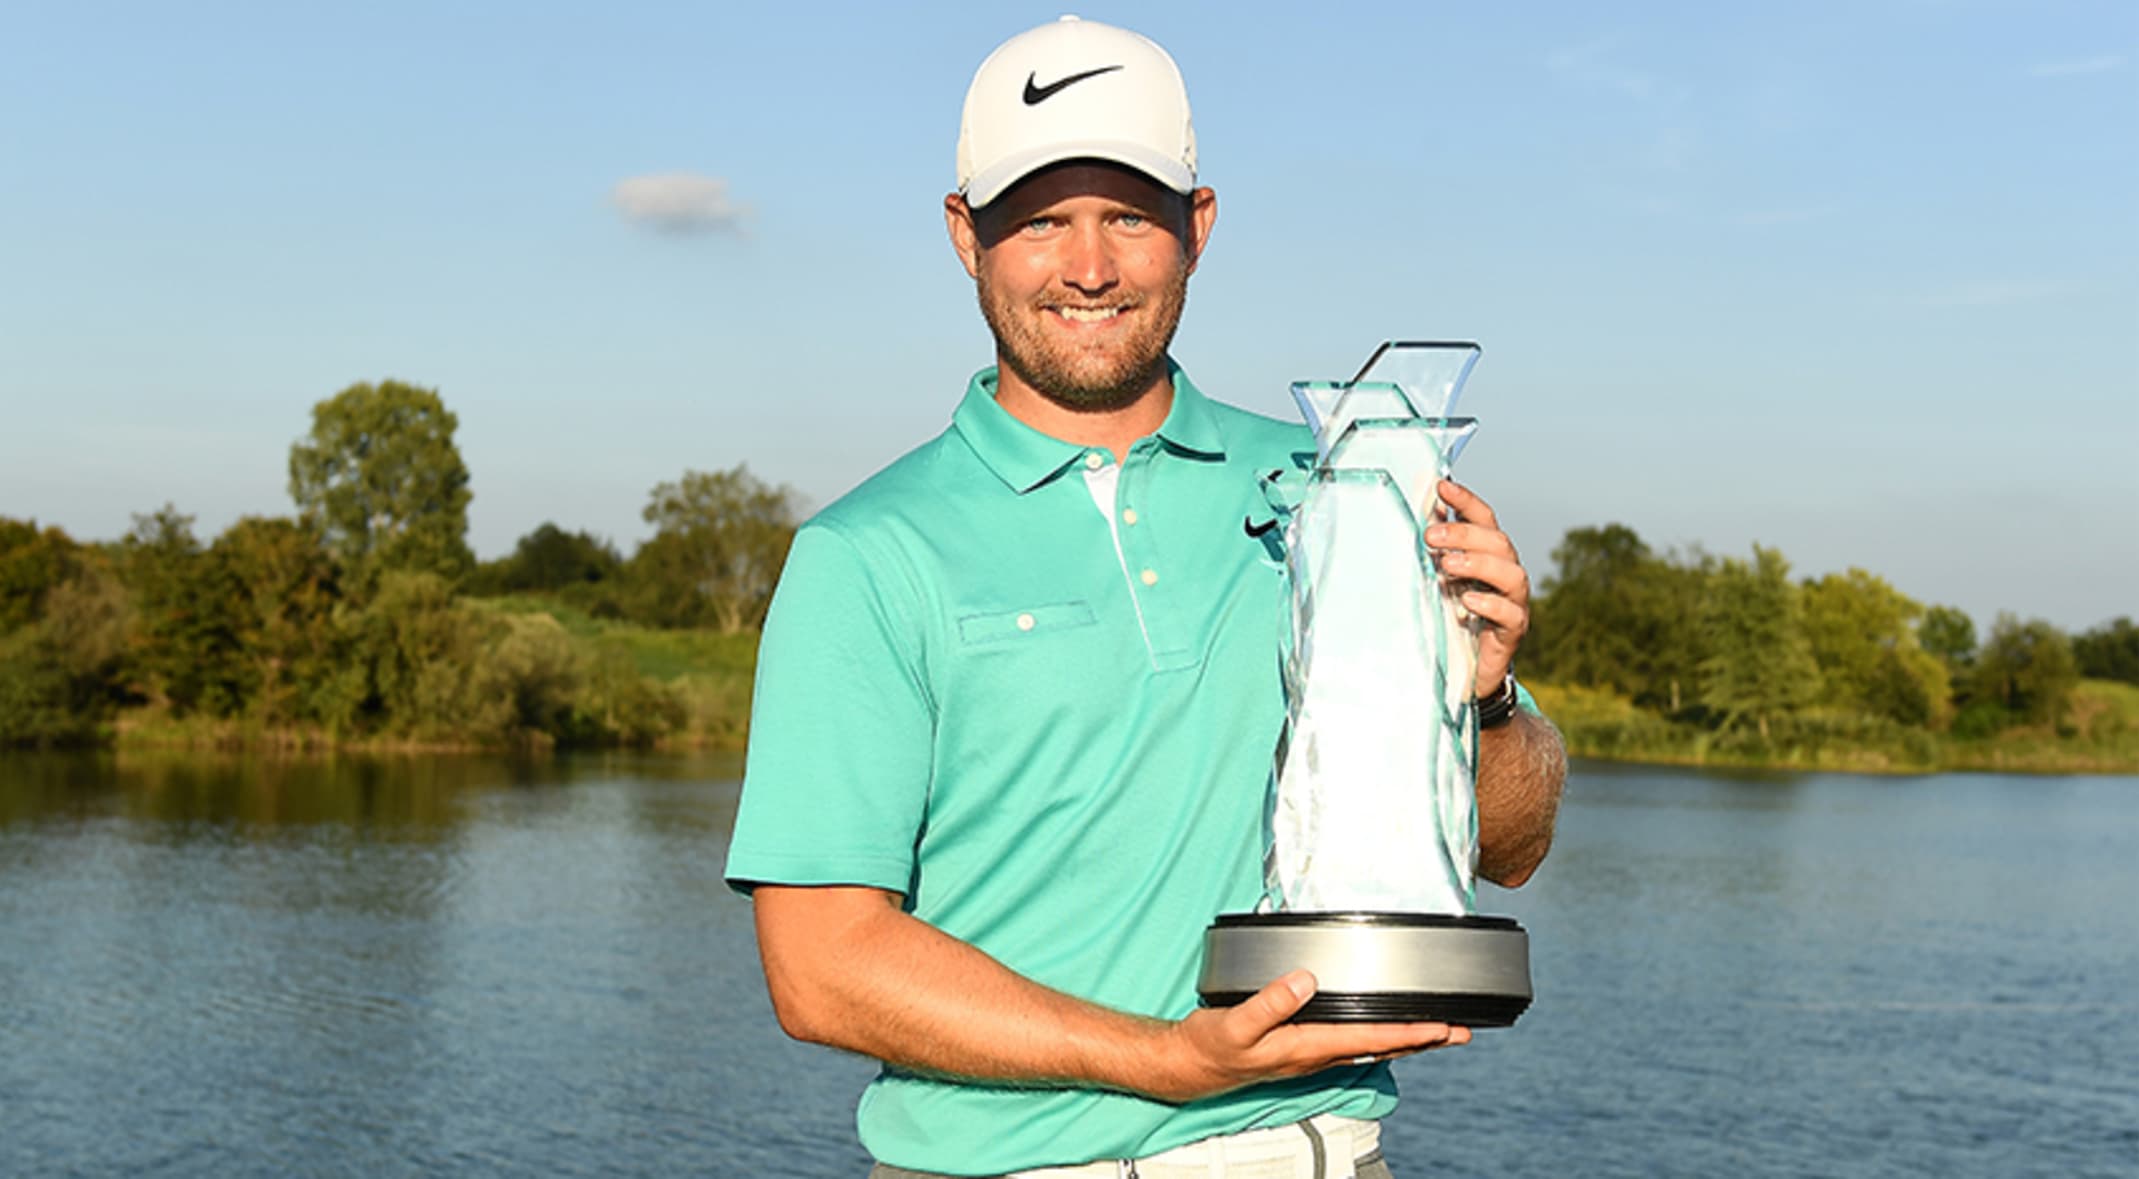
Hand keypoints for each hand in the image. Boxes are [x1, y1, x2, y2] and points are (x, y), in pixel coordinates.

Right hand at [1149, 971, 1468, 1103]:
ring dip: (1408, 1040)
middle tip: (1462, 1031)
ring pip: (1372, 1047)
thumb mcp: (1236, 1023)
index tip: (1443, 1027)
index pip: (1371, 1041)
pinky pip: (1354, 1043)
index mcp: (1308, 1047)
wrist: (1192, 1064)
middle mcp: (1317, 1054)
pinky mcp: (1304, 1046)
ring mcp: (1312, 1053)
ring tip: (1438, 1031)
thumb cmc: (1212, 1047)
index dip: (1410, 1033)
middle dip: (1424, 1040)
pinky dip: (1380, 1036)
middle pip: (1383, 1048)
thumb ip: (1271, 1002)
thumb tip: (1306, 980)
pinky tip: (1386, 1030)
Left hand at [1425, 478, 1530, 694]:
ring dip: (1479, 564)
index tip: (1442, 487)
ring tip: (1447, 565)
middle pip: (1498, 543)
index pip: (1484, 520)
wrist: (1463, 673)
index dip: (1467, 501)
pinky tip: (1467, 601)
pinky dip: (1490, 604)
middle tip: (1430, 537)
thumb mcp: (1435, 580)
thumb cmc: (1448, 619)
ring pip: (1512, 574)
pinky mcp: (1511, 634)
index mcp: (1487, 556)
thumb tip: (1419, 512)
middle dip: (1465, 535)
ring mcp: (1513, 603)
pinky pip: (1511, 615)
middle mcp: (1505, 575)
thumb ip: (1433, 550)